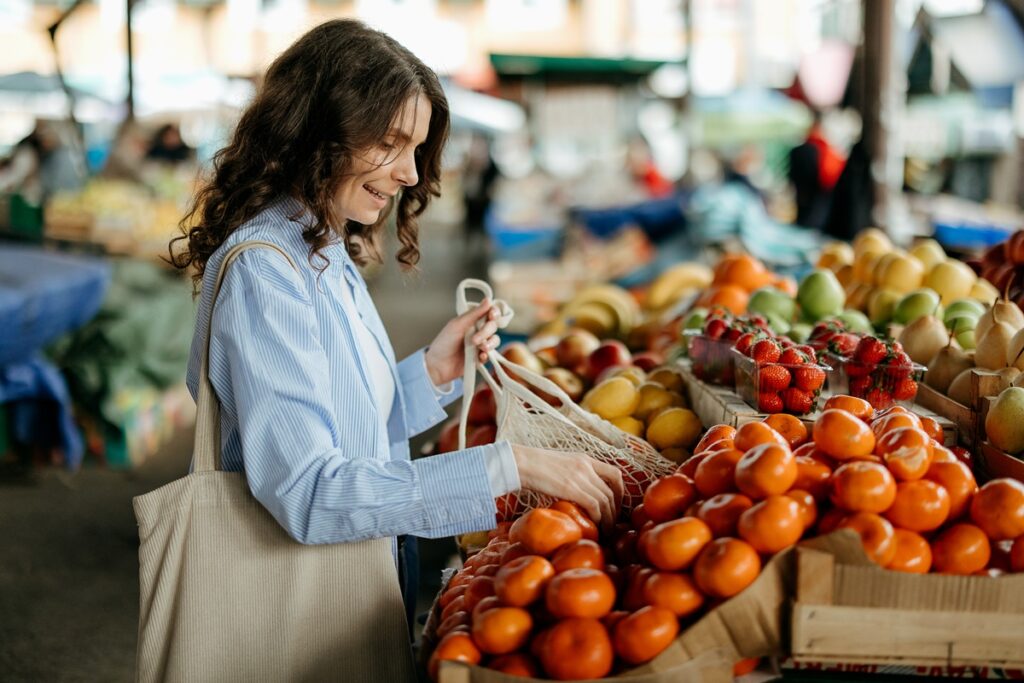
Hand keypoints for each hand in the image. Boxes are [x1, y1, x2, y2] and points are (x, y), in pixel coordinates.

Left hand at [424, 299, 500, 385]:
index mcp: (471, 320)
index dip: (494, 312)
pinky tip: (480, 357)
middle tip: (475, 340)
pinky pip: (491, 355)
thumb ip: (474, 313)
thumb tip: (488, 300)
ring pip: (495, 340)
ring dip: (490, 343)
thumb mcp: (457, 325)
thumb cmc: (444, 343)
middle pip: (493, 326)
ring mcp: (480, 344)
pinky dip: (487, 355)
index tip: (492, 315)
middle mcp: (477, 330)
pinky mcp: (480, 357)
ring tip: (480, 348)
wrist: (438, 365)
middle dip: (487, 332)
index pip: (489, 312)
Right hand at [510, 445, 624, 526]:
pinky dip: (599, 519)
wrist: (520, 462)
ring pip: (606, 501)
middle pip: (612, 491)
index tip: (616, 506)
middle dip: (615, 511)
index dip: (620, 492)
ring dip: (609, 519)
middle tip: (612, 525)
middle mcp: (587, 466)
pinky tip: (595, 527)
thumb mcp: (559, 465)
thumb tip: (573, 494)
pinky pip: (595, 506)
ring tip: (606, 532)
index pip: (615, 474)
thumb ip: (571, 475)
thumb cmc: (532, 466)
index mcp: (585, 459)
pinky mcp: (572, 488)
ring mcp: (581, 476)